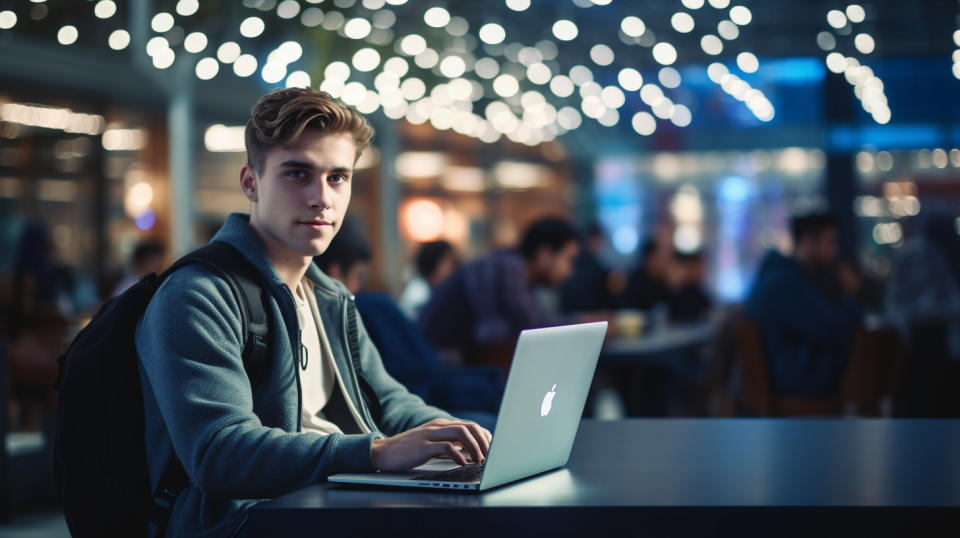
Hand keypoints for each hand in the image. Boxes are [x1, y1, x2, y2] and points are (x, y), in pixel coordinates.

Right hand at [370, 419, 491, 471]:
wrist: (382, 453)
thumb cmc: (407, 451)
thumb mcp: (431, 444)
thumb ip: (448, 444)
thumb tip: (468, 451)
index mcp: (441, 425)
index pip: (470, 425)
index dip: (484, 437)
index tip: (491, 449)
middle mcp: (437, 426)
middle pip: (469, 427)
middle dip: (483, 442)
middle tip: (489, 457)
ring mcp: (430, 434)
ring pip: (461, 433)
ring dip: (475, 447)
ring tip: (479, 460)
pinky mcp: (422, 446)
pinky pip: (446, 447)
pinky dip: (458, 455)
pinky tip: (463, 463)